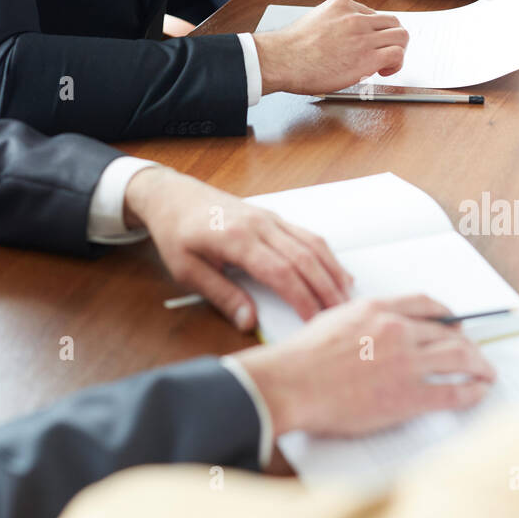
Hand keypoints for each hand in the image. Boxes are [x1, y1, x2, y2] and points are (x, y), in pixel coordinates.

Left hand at [123, 166, 352, 330]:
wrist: (172, 196)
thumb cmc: (177, 233)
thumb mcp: (187, 270)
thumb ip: (220, 295)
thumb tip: (248, 321)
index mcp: (236, 239)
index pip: (280, 271)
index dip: (301, 297)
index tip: (315, 321)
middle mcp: (258, 225)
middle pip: (303, 257)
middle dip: (326, 287)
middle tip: (343, 314)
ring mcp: (268, 218)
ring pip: (310, 242)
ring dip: (331, 270)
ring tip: (347, 296)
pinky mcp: (271, 216)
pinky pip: (305, 234)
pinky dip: (325, 254)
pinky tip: (335, 271)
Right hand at [236, 295, 495, 437]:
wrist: (291, 383)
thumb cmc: (302, 356)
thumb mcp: (334, 319)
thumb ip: (362, 320)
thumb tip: (377, 328)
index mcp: (377, 308)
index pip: (426, 304)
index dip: (447, 315)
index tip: (455, 322)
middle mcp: (397, 330)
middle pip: (449, 332)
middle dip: (468, 343)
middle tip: (475, 353)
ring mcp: (405, 362)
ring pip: (459, 357)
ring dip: (480, 365)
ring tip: (487, 372)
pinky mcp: (407, 396)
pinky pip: (452, 391)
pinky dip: (472, 391)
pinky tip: (478, 392)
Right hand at [254, 0, 408, 95]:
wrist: (282, 60)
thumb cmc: (291, 47)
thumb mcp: (316, 20)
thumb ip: (335, 25)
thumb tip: (346, 40)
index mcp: (343, 5)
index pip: (374, 14)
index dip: (375, 32)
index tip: (369, 44)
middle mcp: (356, 17)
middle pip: (393, 22)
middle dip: (391, 39)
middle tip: (383, 53)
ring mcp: (363, 36)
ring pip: (401, 36)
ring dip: (398, 50)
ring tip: (386, 63)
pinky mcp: (367, 57)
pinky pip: (397, 54)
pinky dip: (397, 64)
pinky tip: (384, 71)